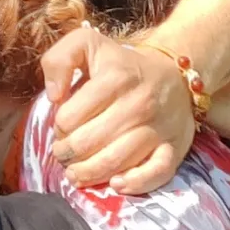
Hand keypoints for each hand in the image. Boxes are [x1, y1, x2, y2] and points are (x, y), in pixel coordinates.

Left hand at [39, 27, 192, 194]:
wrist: (173, 74)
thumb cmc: (122, 65)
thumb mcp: (87, 44)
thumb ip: (59, 60)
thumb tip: (53, 96)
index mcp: (115, 77)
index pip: (69, 118)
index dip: (59, 127)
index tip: (63, 126)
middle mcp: (139, 103)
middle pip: (87, 144)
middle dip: (67, 154)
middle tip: (65, 153)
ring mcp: (158, 128)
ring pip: (114, 162)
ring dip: (87, 173)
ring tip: (76, 173)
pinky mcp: (175, 147)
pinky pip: (156, 174)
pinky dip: (134, 184)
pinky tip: (116, 183)